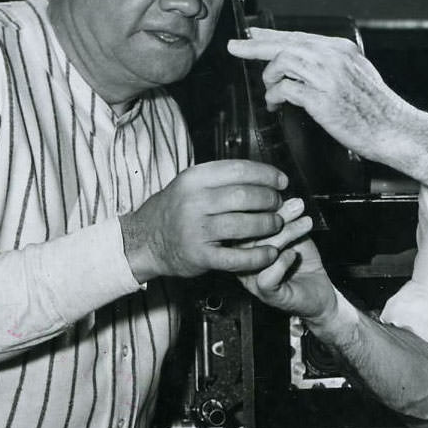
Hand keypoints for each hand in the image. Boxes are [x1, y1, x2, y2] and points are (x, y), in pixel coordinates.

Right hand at [120, 158, 287, 281]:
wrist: (145, 241)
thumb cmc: (175, 211)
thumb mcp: (190, 186)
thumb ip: (221, 179)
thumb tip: (263, 174)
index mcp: (194, 179)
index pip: (239, 170)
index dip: (267, 175)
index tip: (282, 181)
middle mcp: (194, 202)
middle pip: (244, 196)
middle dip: (270, 200)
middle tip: (279, 205)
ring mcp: (197, 230)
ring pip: (244, 224)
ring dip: (268, 224)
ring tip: (277, 225)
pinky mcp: (200, 256)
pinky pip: (237, 257)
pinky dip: (259, 256)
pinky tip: (271, 253)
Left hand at [227, 28, 410, 161]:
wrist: (393, 129)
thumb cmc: (377, 109)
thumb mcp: (359, 74)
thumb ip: (334, 65)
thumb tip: (307, 64)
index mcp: (341, 49)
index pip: (298, 36)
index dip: (271, 35)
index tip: (252, 35)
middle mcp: (333, 57)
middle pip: (285, 43)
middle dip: (255, 46)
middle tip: (235, 48)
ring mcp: (327, 77)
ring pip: (282, 62)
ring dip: (269, 77)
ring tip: (269, 91)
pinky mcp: (321, 99)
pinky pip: (285, 89)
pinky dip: (274, 96)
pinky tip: (275, 105)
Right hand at [237, 197, 337, 324]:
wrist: (319, 290)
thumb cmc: (301, 262)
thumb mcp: (290, 232)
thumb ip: (281, 217)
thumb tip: (278, 196)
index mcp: (241, 244)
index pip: (240, 221)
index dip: (260, 205)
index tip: (280, 194)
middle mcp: (242, 261)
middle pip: (247, 234)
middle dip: (276, 216)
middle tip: (297, 207)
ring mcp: (252, 279)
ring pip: (259, 252)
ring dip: (286, 234)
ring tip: (304, 224)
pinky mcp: (267, 294)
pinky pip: (267, 277)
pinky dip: (282, 263)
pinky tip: (293, 254)